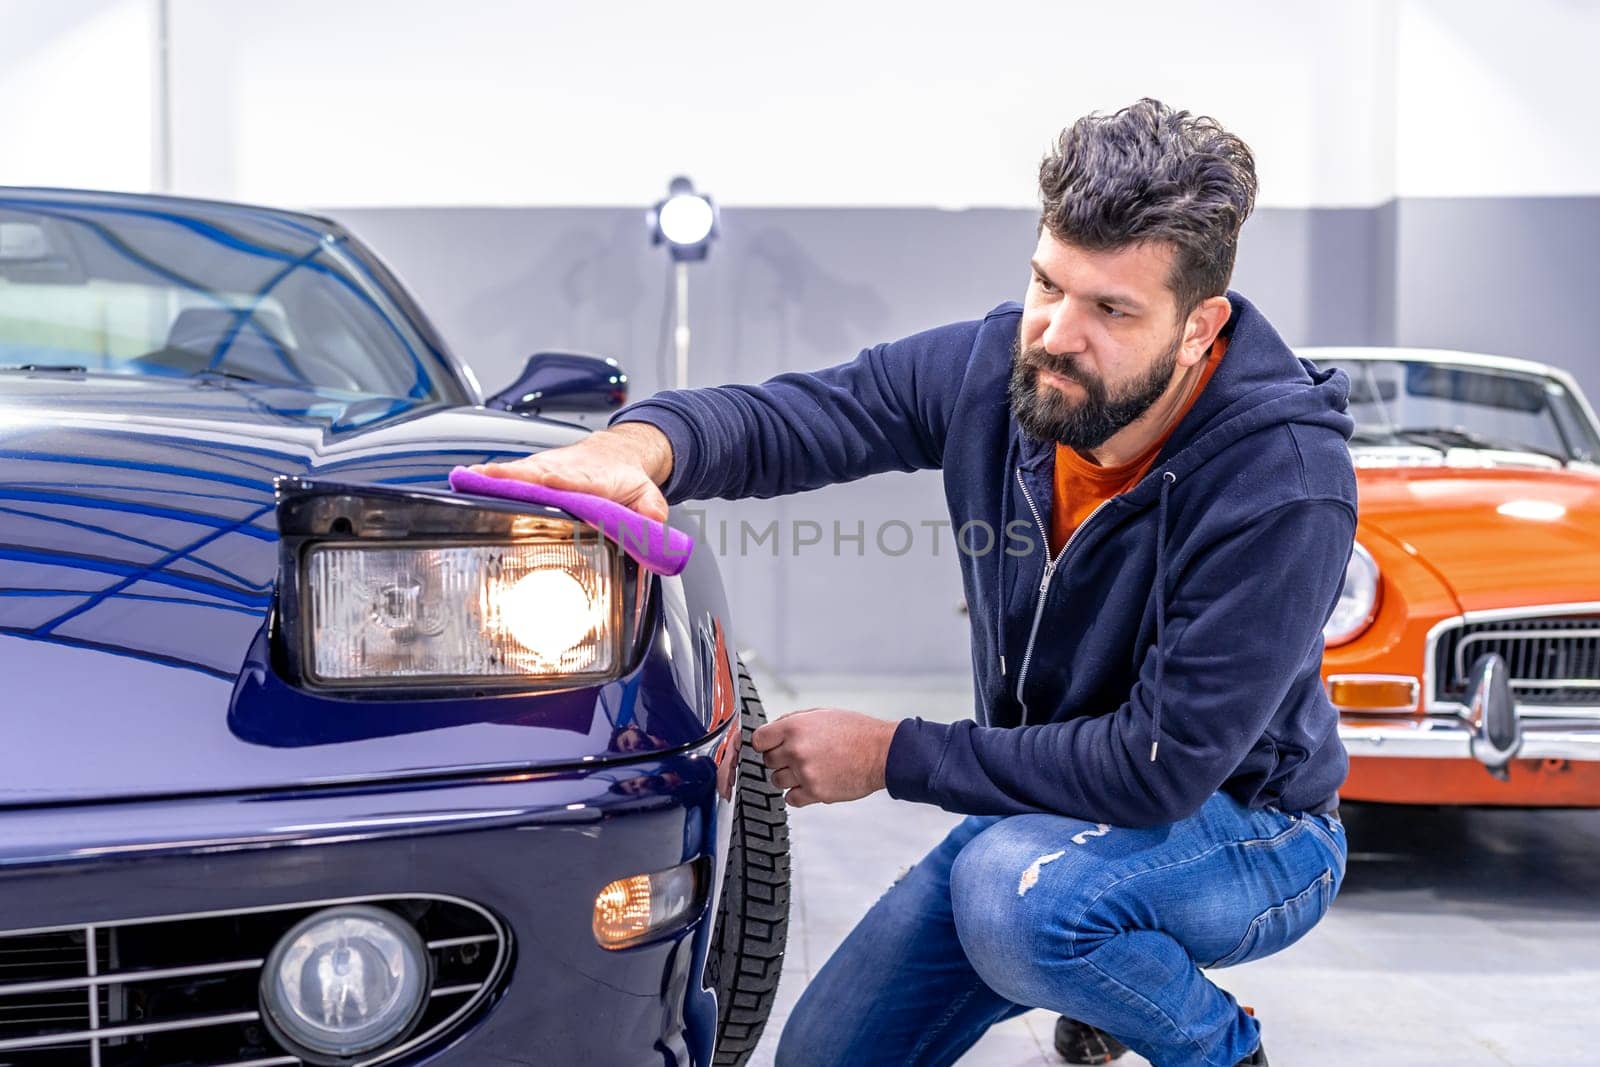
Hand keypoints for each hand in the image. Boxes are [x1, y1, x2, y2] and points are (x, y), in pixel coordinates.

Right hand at [471, 422, 673, 520]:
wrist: (617, 451)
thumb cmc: (625, 476)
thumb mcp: (646, 493)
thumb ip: (650, 510)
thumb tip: (652, 524)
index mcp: (592, 478)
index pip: (575, 481)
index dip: (561, 482)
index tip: (548, 481)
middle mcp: (565, 470)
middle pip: (538, 474)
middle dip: (517, 477)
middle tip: (492, 479)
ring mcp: (547, 468)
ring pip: (520, 471)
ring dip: (497, 475)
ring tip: (471, 477)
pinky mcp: (534, 470)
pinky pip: (511, 473)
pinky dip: (490, 475)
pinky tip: (468, 477)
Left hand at [751, 709, 896, 807]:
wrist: (881, 752)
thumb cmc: (856, 731)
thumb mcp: (822, 714)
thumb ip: (793, 721)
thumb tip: (773, 731)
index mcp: (795, 727)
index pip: (758, 740)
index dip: (765, 743)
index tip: (771, 746)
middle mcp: (796, 750)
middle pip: (768, 761)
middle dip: (779, 759)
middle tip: (797, 757)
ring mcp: (804, 773)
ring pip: (777, 781)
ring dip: (788, 777)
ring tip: (807, 769)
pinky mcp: (815, 792)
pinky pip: (791, 798)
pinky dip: (798, 793)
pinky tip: (811, 783)